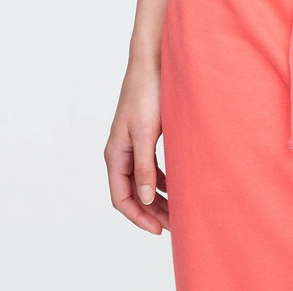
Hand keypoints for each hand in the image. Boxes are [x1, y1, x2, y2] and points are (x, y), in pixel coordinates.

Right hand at [104, 61, 169, 234]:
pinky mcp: (145, 135)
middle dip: (151, 211)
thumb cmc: (147, 94)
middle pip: (132, 193)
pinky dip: (162, 179)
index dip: (138, 217)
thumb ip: (144, 167)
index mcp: (115, 154)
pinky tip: (177, 185)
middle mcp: (120, 152)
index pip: (121, 198)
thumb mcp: (146, 133)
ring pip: (142, 181)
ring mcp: (132, 144)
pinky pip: (150, 166)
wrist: (152, 62)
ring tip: (178, 211)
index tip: (158, 230)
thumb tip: (145, 199)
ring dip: (158, 197)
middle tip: (174, 226)